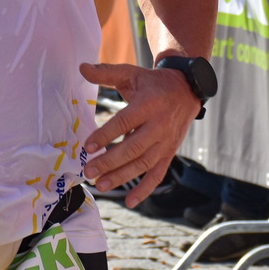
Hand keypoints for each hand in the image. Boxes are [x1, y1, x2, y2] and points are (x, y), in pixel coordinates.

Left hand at [79, 61, 200, 206]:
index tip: (88, 146)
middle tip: (89, 171)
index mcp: (148, 104)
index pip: (125, 122)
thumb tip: (82, 68)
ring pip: (144, 164)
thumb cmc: (152, 83)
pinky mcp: (170, 153)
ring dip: (122, 177)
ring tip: (101, 185)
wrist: (186, 90)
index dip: (106, 135)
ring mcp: (166, 142)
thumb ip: (106, 73)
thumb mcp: (131, 73)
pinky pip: (158, 174)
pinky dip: (145, 189)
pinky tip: (130, 201)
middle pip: (133, 148)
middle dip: (110, 162)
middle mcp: (159, 125)